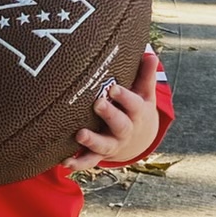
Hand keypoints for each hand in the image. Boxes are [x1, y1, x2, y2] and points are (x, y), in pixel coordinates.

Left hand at [63, 53, 159, 171]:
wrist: (139, 142)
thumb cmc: (137, 110)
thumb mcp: (145, 94)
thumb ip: (145, 75)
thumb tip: (150, 54)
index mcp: (137, 114)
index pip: (133, 104)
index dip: (124, 97)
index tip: (113, 87)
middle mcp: (125, 131)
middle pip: (120, 125)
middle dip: (110, 115)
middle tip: (98, 104)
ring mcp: (112, 144)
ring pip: (103, 145)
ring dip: (92, 141)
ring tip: (80, 135)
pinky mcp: (99, 154)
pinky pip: (89, 161)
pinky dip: (78, 163)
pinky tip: (65, 162)